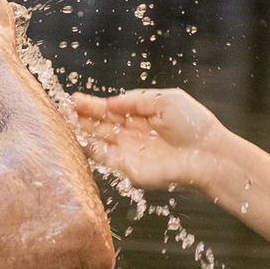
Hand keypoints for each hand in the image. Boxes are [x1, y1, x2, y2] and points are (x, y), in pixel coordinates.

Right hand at [71, 87, 220, 189]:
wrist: (208, 155)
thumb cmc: (193, 125)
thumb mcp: (165, 100)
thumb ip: (136, 100)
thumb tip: (110, 102)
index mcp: (143, 116)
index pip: (112, 109)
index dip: (92, 104)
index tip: (73, 99)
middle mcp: (134, 135)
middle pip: (101, 124)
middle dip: (81, 116)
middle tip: (61, 108)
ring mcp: (130, 152)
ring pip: (99, 140)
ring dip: (81, 132)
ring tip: (62, 121)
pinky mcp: (130, 169)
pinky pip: (105, 158)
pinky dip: (89, 149)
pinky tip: (76, 139)